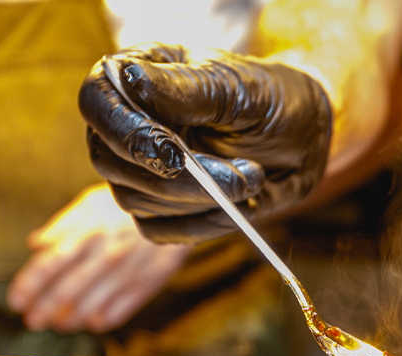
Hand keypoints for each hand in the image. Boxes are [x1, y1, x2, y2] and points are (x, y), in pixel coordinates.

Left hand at [7, 184, 192, 333]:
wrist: (177, 207)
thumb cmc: (130, 204)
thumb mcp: (92, 204)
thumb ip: (62, 226)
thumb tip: (35, 245)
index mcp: (86, 234)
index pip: (48, 265)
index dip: (28, 286)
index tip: (17, 300)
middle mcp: (103, 257)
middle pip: (64, 293)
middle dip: (43, 311)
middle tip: (32, 320)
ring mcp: (125, 274)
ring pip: (88, 309)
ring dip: (68, 321)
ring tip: (59, 323)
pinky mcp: (146, 286)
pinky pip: (116, 314)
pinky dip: (99, 322)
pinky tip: (90, 320)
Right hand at [78, 43, 332, 242]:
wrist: (304, 137)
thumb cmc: (270, 99)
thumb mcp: (237, 87)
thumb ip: (186, 89)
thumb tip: (130, 80)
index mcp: (135, 77)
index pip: (97, 102)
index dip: (126, 132)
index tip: (173, 154)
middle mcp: (127, 123)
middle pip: (113, 162)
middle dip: (180, 178)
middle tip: (240, 175)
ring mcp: (139, 169)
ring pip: (137, 201)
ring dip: (203, 201)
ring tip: (253, 176)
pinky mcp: (159, 208)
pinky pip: (161, 231)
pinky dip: (206, 225)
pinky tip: (243, 203)